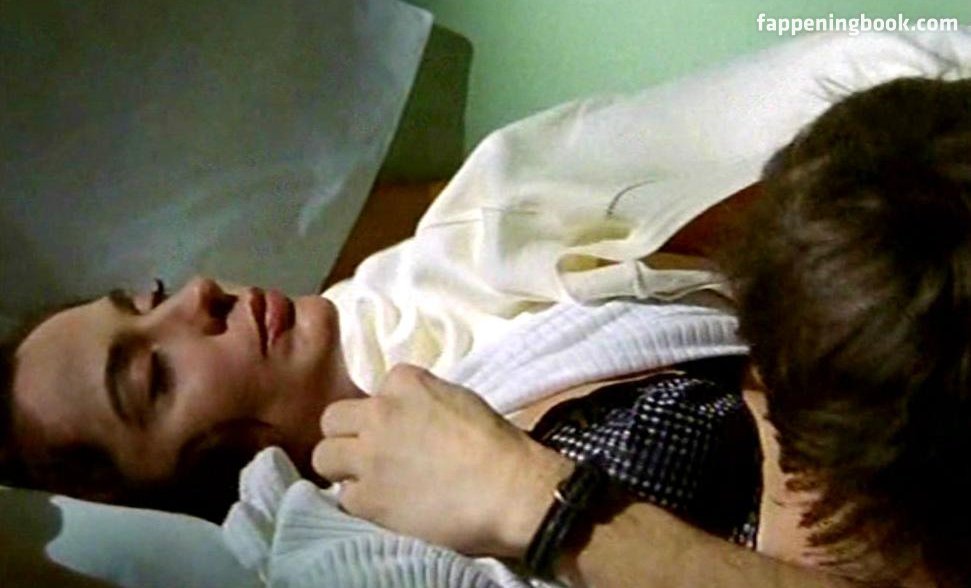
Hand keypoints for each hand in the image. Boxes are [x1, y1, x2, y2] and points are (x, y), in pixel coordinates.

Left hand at [311, 364, 573, 556]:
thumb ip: (424, 401)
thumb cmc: (498, 446)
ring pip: (323, 456)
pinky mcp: (367, 498)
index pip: (376, 389)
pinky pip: (343, 499)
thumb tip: (413, 417)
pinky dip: (361, 504)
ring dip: (344, 468)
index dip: (387, 412)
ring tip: (369, 482)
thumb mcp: (459, 401)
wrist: (510, 490)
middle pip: (334, 418)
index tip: (402, 429)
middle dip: (349, 435)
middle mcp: (379, 413)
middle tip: (371, 454)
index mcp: (405, 383)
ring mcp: (368, 456)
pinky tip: (386, 507)